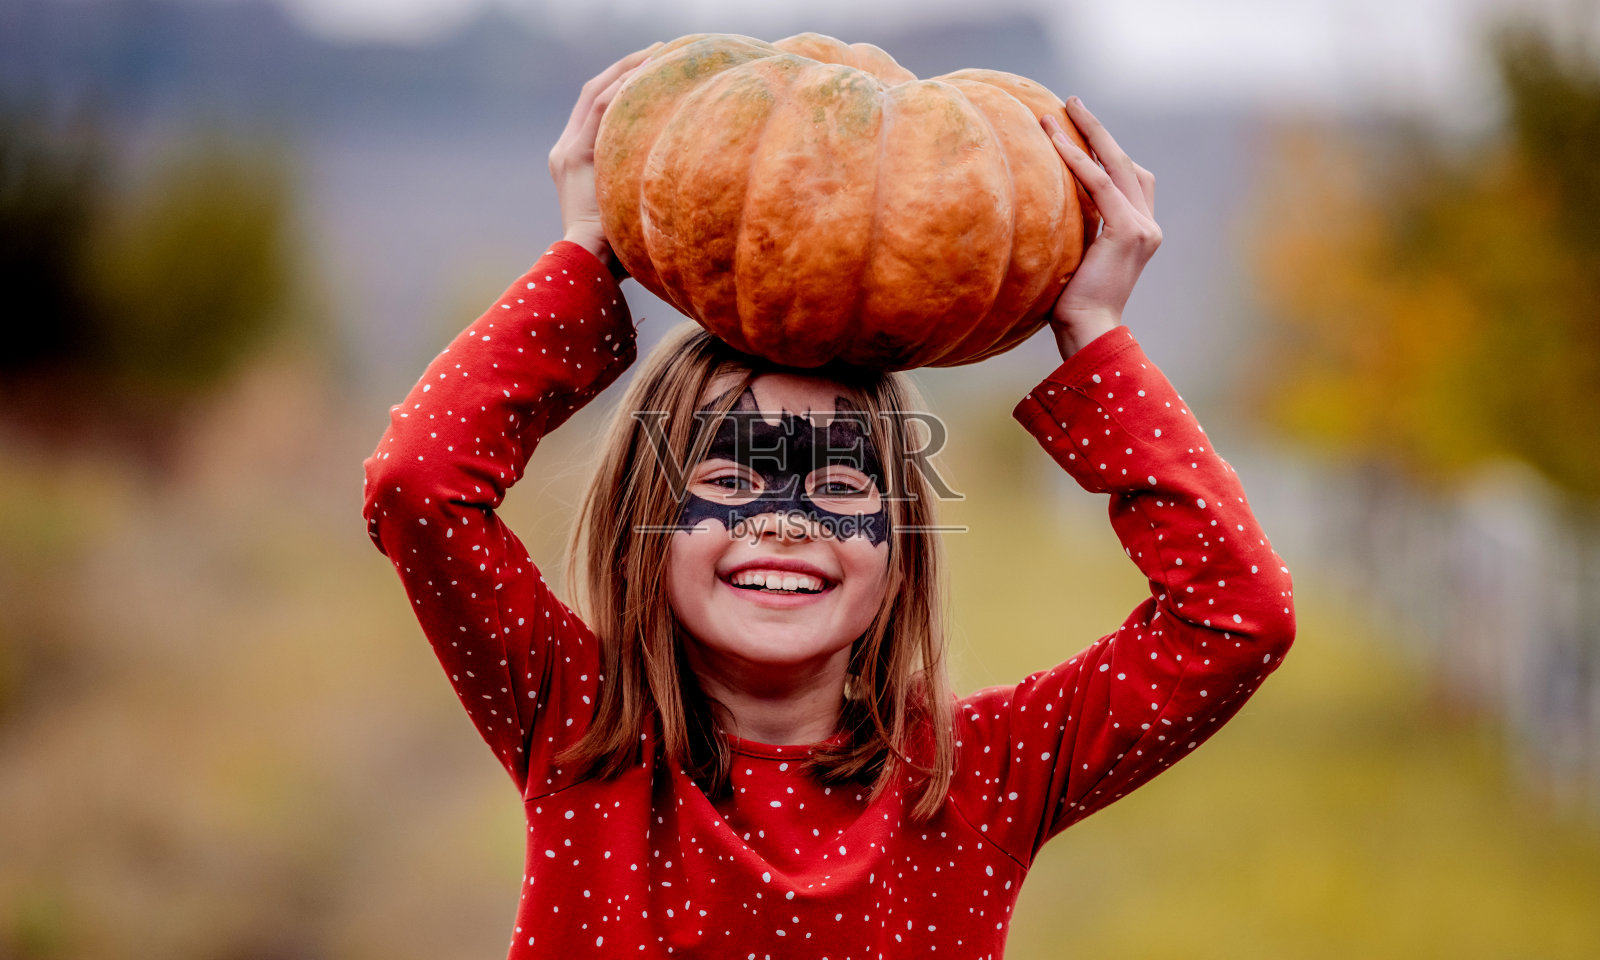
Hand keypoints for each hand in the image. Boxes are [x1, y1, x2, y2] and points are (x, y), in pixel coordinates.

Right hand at [549, 44, 660, 268]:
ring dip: (627, 71)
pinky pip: (599, 109)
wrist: (591, 266)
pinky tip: (646, 73)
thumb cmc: (620, 252)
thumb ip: (643, 188)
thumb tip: (684, 181)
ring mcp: (567, 153)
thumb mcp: (632, 209)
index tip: (654, 69)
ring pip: (596, 94)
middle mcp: (566, 152)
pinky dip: (622, 88)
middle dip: (625, 69)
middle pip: (594, 94)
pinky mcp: (573, 157)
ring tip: (658, 54)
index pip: (599, 109)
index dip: (624, 84)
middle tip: (659, 52)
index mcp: (576, 162)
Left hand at [1041, 98, 1161, 358]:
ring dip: (1086, 133)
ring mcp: (1142, 228)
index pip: (1129, 179)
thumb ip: (1077, 231)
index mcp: (1140, 233)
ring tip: (1058, 110)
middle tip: (1072, 102)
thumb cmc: (1071, 305)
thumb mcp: (1076, 258)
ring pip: (1115, 165)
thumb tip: (1047, 209)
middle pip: (1126, 163)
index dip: (1107, 151)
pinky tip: (1054, 141)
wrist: (1087, 331)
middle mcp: (1147, 226)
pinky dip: (1076, 160)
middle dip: (1098, 131)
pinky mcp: (1127, 231)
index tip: (1079, 130)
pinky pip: (1099, 185)